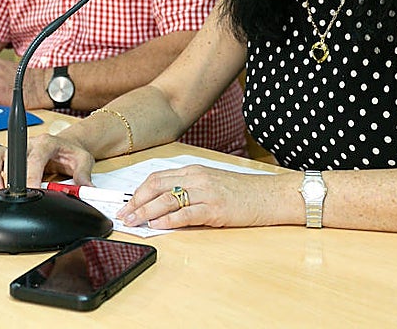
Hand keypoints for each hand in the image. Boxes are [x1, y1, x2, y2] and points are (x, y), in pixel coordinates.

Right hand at [0, 132, 97, 192]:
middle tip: (12, 195)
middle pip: (12, 156)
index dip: (31, 175)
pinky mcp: (11, 155)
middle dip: (10, 177)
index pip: (35, 158)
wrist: (66, 144)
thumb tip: (86, 190)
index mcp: (46, 143)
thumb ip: (84, 176)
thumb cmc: (71, 151)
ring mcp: (18, 148)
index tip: (32, 190)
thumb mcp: (84, 160)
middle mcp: (29, 143)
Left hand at [118, 165, 275, 229]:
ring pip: (167, 200)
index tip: (127, 204)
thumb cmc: (244, 192)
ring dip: (146, 212)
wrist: (271, 194)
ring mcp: (206, 193)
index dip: (138, 191)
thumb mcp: (212, 184)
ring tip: (135, 222)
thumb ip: (189, 189)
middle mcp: (197, 178)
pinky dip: (169, 220)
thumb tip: (163, 204)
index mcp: (194, 170)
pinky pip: (187, 213)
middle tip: (124, 215)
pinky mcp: (216, 209)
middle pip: (157, 186)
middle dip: (136, 201)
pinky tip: (158, 225)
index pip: (157, 177)